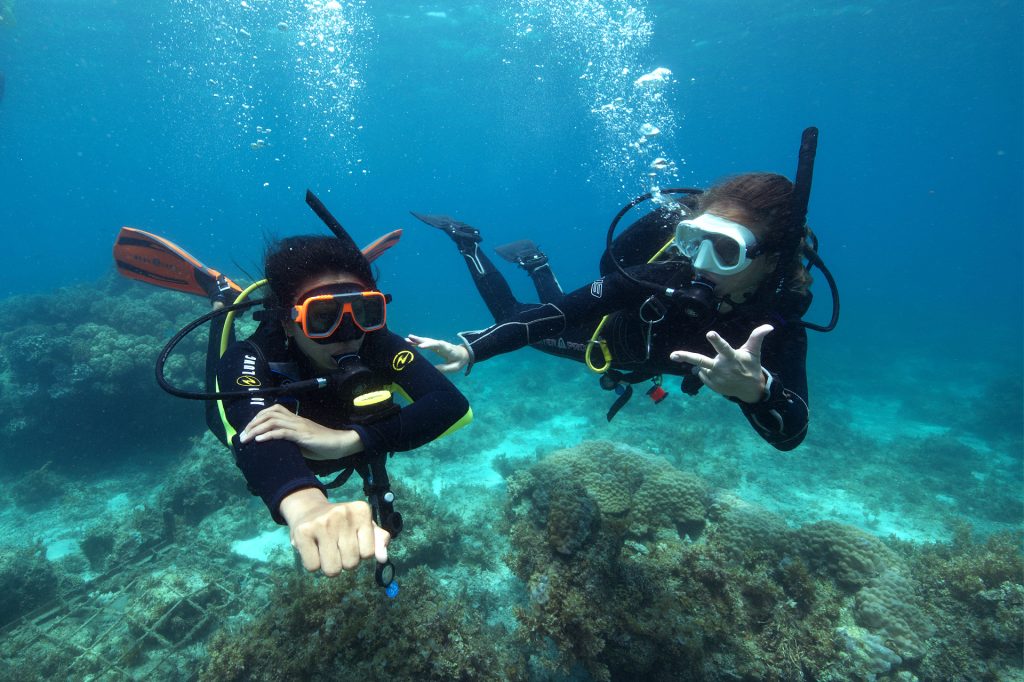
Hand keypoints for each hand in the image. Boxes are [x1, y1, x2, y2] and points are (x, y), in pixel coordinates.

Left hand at [239, 404, 362, 459]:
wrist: (340, 444)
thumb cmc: (323, 445)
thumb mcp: (303, 441)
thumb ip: (290, 440)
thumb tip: (275, 447)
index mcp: (295, 419)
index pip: (273, 410)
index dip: (258, 417)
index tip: (248, 429)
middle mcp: (295, 419)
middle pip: (269, 414)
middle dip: (252, 424)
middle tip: (242, 436)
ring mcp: (299, 426)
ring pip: (273, 422)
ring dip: (256, 429)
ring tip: (246, 439)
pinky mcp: (303, 435)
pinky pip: (283, 432)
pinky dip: (268, 435)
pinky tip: (259, 440)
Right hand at [279, 489, 389, 575]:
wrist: (309, 510)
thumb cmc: (342, 523)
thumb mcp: (363, 526)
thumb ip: (378, 541)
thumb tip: (383, 558)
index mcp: (361, 510)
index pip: (368, 553)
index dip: (360, 553)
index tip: (352, 542)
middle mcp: (342, 513)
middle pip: (351, 564)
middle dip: (345, 562)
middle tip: (337, 547)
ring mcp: (322, 522)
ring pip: (333, 569)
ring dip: (330, 566)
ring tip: (326, 550)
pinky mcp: (302, 532)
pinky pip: (312, 567)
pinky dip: (313, 564)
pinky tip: (313, 549)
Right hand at [405, 334, 468, 372]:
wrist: (464, 353)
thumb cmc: (459, 361)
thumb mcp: (454, 367)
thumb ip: (444, 368)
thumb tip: (433, 369)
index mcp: (447, 349)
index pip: (438, 345)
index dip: (429, 345)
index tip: (420, 346)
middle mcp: (441, 344)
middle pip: (430, 341)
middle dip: (419, 340)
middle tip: (409, 338)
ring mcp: (437, 343)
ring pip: (426, 340)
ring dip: (416, 340)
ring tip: (406, 339)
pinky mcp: (434, 345)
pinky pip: (425, 342)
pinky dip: (418, 342)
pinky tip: (409, 341)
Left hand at [669, 324, 773, 402]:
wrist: (750, 390)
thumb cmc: (750, 367)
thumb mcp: (754, 352)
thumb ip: (757, 337)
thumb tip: (770, 326)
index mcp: (732, 358)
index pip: (723, 348)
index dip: (717, 341)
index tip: (710, 333)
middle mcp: (721, 368)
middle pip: (701, 361)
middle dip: (686, 357)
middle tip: (673, 355)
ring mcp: (714, 378)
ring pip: (702, 366)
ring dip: (708, 365)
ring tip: (721, 367)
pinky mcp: (711, 385)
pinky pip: (702, 374)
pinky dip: (707, 371)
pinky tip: (718, 372)